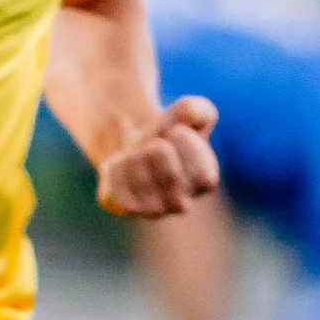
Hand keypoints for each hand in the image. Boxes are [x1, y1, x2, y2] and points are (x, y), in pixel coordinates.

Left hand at [97, 96, 220, 216]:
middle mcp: (180, 202)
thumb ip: (197, 109)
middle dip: (159, 153)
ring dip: (135, 158)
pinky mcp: (124, 207)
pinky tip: (118, 161)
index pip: (204, 176)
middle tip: (154, 142)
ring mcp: (151, 209)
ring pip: (141, 187)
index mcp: (201, 181)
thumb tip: (192, 112)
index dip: (188, 148)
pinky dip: (115, 170)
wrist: (133, 143)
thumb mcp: (185, 113)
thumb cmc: (167, 131)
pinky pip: (117, 195)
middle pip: (171, 182)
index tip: (177, 130)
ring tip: (134, 149)